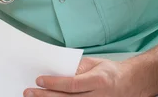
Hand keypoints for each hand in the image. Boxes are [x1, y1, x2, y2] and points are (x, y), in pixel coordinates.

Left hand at [23, 57, 140, 96]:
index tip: (39, 79)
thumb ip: (77, 68)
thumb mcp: (95, 63)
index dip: (54, 83)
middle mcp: (97, 96)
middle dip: (45, 95)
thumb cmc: (110, 72)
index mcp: (98, 81)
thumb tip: (57, 71)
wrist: (128, 84)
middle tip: (29, 91)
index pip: (72, 84)